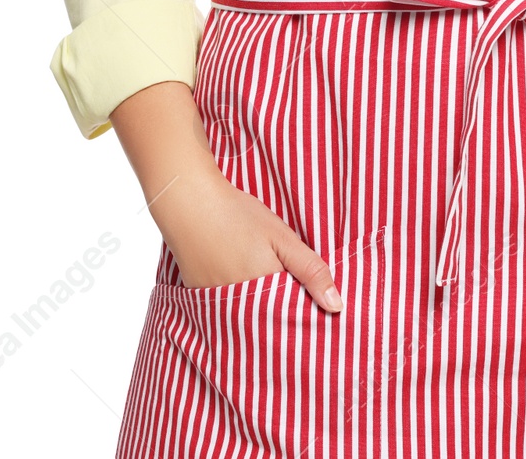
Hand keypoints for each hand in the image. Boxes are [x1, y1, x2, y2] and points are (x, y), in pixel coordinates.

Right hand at [110, 82, 342, 312]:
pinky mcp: (202, 298)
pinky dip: (241, 303)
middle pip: (272, 321)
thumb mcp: (282, 238)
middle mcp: (241, 307)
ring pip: (250, 317)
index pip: (295, 317)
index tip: (318, 304)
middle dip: (286, 314)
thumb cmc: (238, 216)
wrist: (189, 204)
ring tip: (266, 284)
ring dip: (263, 309)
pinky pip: (229, 310)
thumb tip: (336, 306)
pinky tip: (242, 280)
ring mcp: (218, 304)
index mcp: (266, 293)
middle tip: (290, 290)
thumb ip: (311, 271)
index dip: (308, 310)